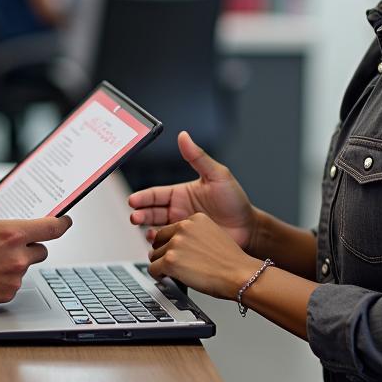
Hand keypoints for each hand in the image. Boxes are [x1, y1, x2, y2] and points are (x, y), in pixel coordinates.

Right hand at [0, 183, 71, 308]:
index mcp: (13, 233)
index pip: (51, 228)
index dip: (62, 224)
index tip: (66, 221)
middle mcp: (18, 256)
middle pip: (41, 250)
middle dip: (31, 246)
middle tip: (14, 244)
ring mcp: (14, 277)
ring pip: (25, 268)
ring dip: (16, 263)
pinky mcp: (6, 294)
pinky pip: (13, 285)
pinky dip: (5, 279)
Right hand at [128, 131, 255, 249]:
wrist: (249, 228)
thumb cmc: (235, 201)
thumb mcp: (217, 175)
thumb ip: (198, 157)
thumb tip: (183, 136)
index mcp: (181, 193)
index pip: (156, 194)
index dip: (143, 197)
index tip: (133, 200)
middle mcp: (178, 210)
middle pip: (151, 211)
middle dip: (140, 213)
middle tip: (134, 216)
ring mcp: (181, 226)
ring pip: (157, 228)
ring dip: (148, 229)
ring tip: (146, 232)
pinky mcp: (187, 242)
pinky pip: (168, 243)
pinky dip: (161, 245)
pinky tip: (159, 244)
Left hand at [148, 212, 259, 299]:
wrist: (240, 275)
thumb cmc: (231, 261)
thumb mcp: (214, 235)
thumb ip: (195, 235)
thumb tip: (181, 244)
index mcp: (195, 218)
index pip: (171, 228)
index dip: (171, 243)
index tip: (174, 251)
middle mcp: (184, 227)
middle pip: (159, 240)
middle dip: (163, 252)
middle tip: (172, 263)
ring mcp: (176, 243)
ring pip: (155, 255)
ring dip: (162, 265)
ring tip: (174, 273)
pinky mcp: (170, 260)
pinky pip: (153, 269)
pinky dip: (158, 276)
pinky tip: (167, 278)